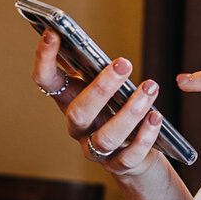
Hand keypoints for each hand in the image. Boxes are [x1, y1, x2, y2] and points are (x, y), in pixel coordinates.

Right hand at [31, 30, 163, 179]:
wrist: (133, 156)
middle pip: (79, 112)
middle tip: (125, 63)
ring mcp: (95, 150)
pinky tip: (157, 117)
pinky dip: (145, 137)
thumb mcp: (101, 88)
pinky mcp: (118, 166)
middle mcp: (78, 127)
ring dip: (131, 112)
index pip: (46, 81)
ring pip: (106, 137)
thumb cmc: (114, 111)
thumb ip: (91, 67)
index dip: (43, 59)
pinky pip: (129, 156)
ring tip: (150, 88)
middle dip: (101, 88)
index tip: (52, 33)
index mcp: (69, 102)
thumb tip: (78, 36)